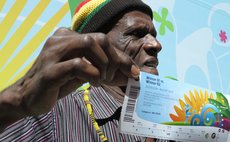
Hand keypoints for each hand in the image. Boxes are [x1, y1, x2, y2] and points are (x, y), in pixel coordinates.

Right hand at [1, 27, 138, 116]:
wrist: (29, 96)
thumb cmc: (59, 82)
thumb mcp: (84, 72)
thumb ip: (104, 69)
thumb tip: (131, 73)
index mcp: (68, 36)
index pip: (101, 40)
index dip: (120, 56)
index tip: (132, 72)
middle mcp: (60, 39)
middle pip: (98, 39)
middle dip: (114, 59)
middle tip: (113, 77)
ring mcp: (53, 53)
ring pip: (88, 45)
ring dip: (103, 65)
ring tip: (101, 80)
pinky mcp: (50, 70)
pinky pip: (78, 64)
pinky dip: (92, 74)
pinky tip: (93, 83)